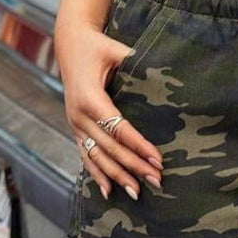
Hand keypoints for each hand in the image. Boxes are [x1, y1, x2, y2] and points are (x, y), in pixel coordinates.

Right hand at [54, 16, 163, 199]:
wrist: (70, 44)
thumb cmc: (98, 46)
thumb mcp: (116, 49)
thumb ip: (136, 62)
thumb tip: (167, 74)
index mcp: (89, 97)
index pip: (118, 128)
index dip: (139, 145)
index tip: (158, 159)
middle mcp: (78, 115)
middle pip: (110, 147)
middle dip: (134, 166)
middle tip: (157, 181)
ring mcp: (74, 124)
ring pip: (97, 156)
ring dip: (118, 176)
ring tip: (138, 193)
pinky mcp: (75, 129)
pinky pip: (85, 155)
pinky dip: (96, 174)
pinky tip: (108, 192)